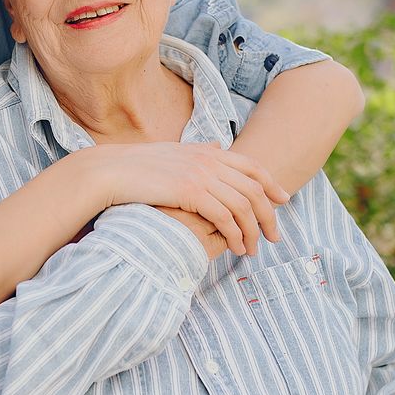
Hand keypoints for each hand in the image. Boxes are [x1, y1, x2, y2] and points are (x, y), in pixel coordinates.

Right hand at [82, 142, 288, 256]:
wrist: (111, 171)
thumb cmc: (137, 166)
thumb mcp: (174, 152)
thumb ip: (199, 150)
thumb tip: (217, 145)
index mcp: (207, 151)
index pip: (251, 166)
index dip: (271, 184)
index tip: (283, 200)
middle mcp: (209, 160)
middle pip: (254, 188)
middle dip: (268, 215)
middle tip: (274, 236)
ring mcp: (201, 175)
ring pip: (243, 205)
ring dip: (253, 230)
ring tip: (253, 250)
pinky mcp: (191, 192)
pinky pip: (225, 217)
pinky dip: (235, 234)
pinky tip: (236, 247)